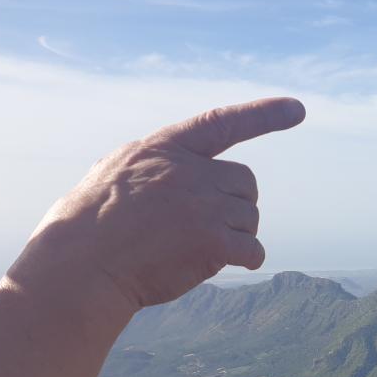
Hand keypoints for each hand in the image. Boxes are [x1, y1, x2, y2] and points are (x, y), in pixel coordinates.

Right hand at [5, 97, 305, 315]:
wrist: (80, 267)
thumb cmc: (84, 228)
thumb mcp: (111, 173)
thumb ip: (152, 165)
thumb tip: (176, 170)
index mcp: (164, 150)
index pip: (221, 123)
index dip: (262, 115)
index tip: (296, 109)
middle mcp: (190, 172)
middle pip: (245, 181)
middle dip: (236, 202)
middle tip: (210, 224)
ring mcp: (203, 205)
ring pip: (249, 216)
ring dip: (237, 233)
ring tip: (199, 247)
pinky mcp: (212, 241)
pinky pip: (252, 249)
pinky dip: (248, 259)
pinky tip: (233, 264)